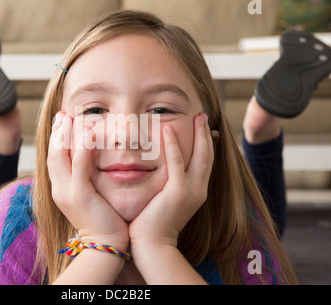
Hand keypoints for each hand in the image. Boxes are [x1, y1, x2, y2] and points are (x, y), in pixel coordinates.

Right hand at [47, 112, 128, 248]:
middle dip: (57, 133)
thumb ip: (86, 180)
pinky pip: (78, 167)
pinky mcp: (79, 195)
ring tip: (70, 117)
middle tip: (62, 115)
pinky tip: (89, 133)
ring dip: (65, 135)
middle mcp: (59, 189)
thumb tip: (90, 165)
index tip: (61, 122)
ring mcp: (66, 192)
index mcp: (61, 189)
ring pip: (60, 157)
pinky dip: (82, 149)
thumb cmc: (103, 220)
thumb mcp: (90, 197)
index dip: (56, 139)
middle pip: (53, 154)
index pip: (55, 159)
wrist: (105, 244)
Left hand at [129, 113, 214, 247]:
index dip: (206, 144)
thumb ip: (166, 185)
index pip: (204, 162)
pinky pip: (176, 163)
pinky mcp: (178, 192)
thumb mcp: (164, 201)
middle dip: (206, 134)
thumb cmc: (152, 224)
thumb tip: (160, 173)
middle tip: (203, 115)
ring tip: (197, 116)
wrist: (151, 245)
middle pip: (207, 156)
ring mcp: (191, 191)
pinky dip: (172, 145)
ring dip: (199, 134)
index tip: (204, 128)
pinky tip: (168, 129)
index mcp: (196, 192)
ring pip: (200, 156)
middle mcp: (198, 190)